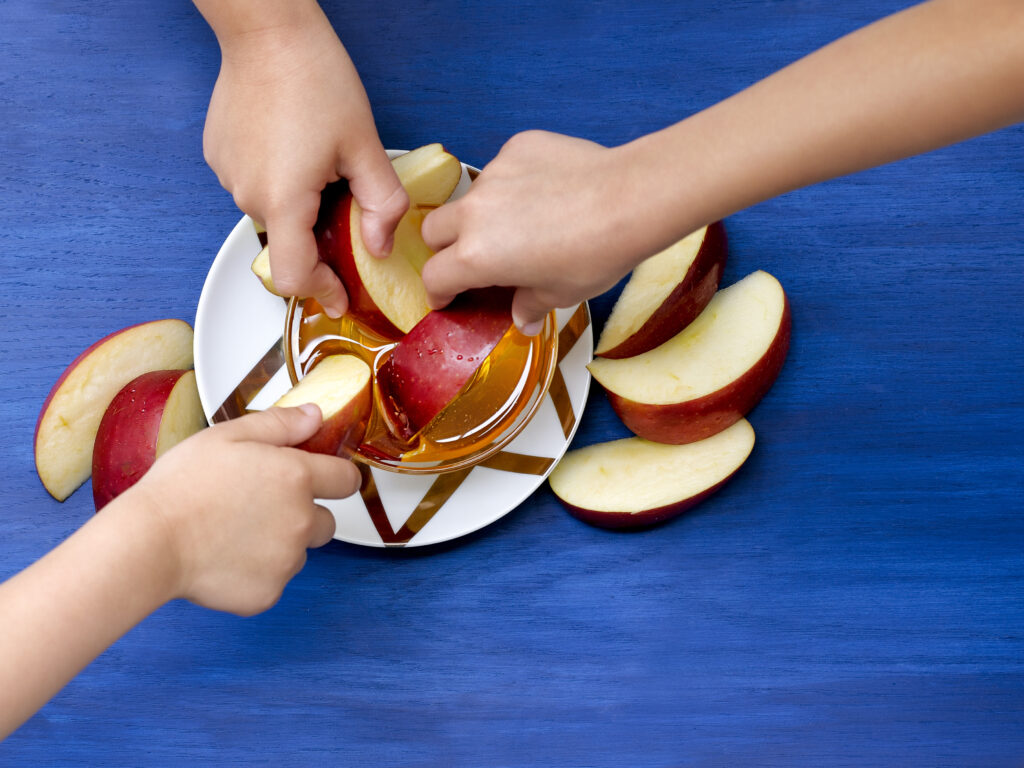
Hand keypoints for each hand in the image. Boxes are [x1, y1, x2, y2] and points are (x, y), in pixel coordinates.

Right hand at [129, 405, 359, 615]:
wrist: (149, 542)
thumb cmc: (182, 485)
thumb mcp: (228, 435)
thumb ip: (280, 424)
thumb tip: (315, 415)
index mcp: (297, 477)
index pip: (347, 479)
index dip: (336, 477)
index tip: (322, 479)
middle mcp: (302, 521)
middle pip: (326, 521)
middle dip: (303, 514)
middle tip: (258, 507)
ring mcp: (287, 561)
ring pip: (297, 552)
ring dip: (278, 544)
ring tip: (231, 532)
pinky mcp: (267, 593)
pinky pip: (272, 580)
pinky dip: (255, 572)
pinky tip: (222, 557)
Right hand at [201, 3, 407, 316]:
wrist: (267, 30)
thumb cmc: (315, 77)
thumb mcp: (364, 145)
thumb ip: (379, 204)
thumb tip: (381, 246)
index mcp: (282, 200)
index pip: (294, 276)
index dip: (320, 292)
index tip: (340, 296)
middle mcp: (246, 194)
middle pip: (287, 243)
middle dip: (318, 239)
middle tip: (347, 211)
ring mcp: (227, 174)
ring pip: (271, 212)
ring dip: (299, 206)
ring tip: (322, 167)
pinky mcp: (219, 155)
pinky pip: (254, 184)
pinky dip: (279, 181)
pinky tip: (297, 148)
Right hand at [420, 131, 670, 333]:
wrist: (630, 199)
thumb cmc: (595, 254)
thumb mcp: (560, 293)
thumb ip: (529, 304)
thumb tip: (521, 317)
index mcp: (476, 256)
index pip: (435, 276)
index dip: (438, 292)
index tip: (446, 298)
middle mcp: (474, 212)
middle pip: (435, 230)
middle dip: (446, 248)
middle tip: (473, 260)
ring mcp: (494, 174)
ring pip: (473, 196)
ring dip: (485, 213)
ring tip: (526, 223)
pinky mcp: (517, 147)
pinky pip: (504, 169)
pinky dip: (515, 183)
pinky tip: (549, 193)